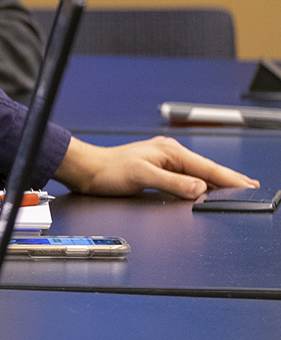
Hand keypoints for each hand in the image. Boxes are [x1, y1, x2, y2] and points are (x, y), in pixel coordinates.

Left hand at [54, 136, 259, 198]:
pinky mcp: (159, 168)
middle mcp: (169, 153)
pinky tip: (208, 186)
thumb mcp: (142, 176)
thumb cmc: (109, 170)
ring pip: (199, 171)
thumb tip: (199, 187)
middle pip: (206, 168)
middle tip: (251, 186)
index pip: (207, 167)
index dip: (229, 178)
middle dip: (229, 177)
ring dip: (217, 180)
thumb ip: (172, 182)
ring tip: (237, 186)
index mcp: (169, 151)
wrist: (88, 170)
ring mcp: (165, 159)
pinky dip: (202, 181)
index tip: (247, 185)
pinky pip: (188, 175)